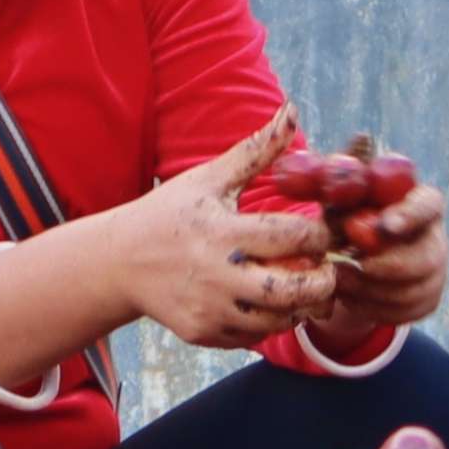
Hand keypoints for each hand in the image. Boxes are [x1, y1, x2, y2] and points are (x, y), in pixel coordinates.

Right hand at [113, 115, 343, 349]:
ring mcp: (210, 309)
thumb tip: (292, 111)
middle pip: (294, 291)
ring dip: (300, 306)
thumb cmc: (170, 214)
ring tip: (303, 286)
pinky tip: (269, 302)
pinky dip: (270, 322)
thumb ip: (256, 150)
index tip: (325, 232)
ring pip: (278, 320)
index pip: (294, 237)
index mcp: (223, 231)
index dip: (321, 236)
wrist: (119, 262)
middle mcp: (217, 274)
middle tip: (329, 271)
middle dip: (322, 283)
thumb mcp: (209, 178)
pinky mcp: (204, 333)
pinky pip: (254, 336)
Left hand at [307, 173, 448, 356]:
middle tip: (342, 266)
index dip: (409, 217)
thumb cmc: (349, 211)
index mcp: (423, 202)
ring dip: (366, 288)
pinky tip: (347, 293)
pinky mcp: (426, 302)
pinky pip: (400, 313)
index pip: (428, 205)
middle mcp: (437, 238)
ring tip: (336, 277)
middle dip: (380, 266)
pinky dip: (368, 307)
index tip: (383, 226)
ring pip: (408, 291)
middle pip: (424, 259)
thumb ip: (333, 183)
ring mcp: (435, 273)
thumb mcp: (339, 194)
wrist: (355, 252)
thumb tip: (317, 175)